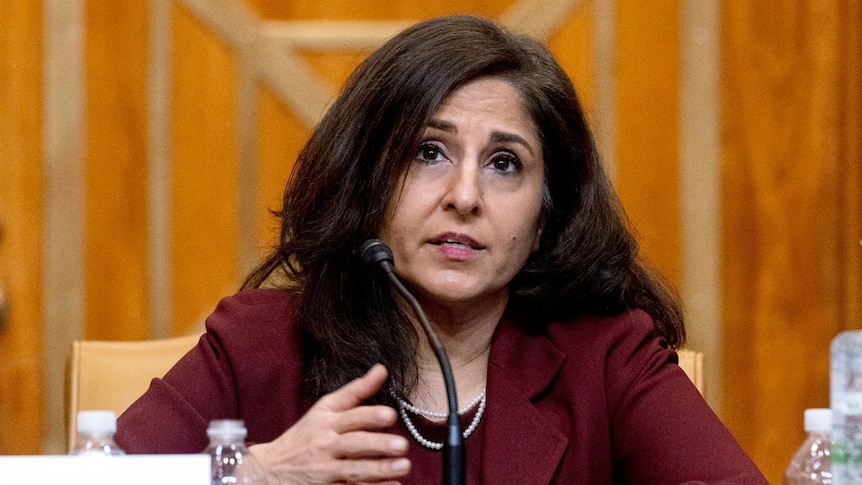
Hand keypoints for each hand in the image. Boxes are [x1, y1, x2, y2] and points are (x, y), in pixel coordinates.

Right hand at [250, 364, 410, 484]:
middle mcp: (326, 446)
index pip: (350, 417)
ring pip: (354, 470)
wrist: (269, 469)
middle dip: (377, 444)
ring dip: (379, 469)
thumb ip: (356, 390)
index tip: (390, 415)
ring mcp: (326, 470)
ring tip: (403, 466)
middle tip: (401, 444)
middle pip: (354, 444)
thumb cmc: (303, 436)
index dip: (370, 415)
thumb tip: (382, 369)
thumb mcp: (324, 409)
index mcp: (327, 423)